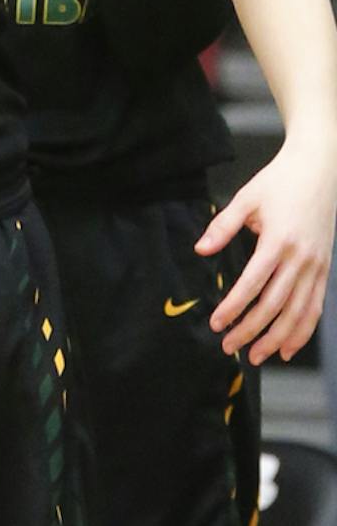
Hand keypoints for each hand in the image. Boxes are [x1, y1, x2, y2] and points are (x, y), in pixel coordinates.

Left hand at [201, 134, 335, 362]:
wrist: (320, 168)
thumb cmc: (280, 181)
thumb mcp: (246, 198)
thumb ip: (223, 226)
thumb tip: (200, 250)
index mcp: (278, 241)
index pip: (253, 284)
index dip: (234, 307)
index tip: (216, 323)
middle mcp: (301, 258)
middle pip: (275, 305)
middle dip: (251, 330)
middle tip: (229, 346)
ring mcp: (316, 265)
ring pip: (298, 312)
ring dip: (278, 338)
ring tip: (257, 357)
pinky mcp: (324, 269)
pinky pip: (316, 306)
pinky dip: (303, 330)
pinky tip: (288, 348)